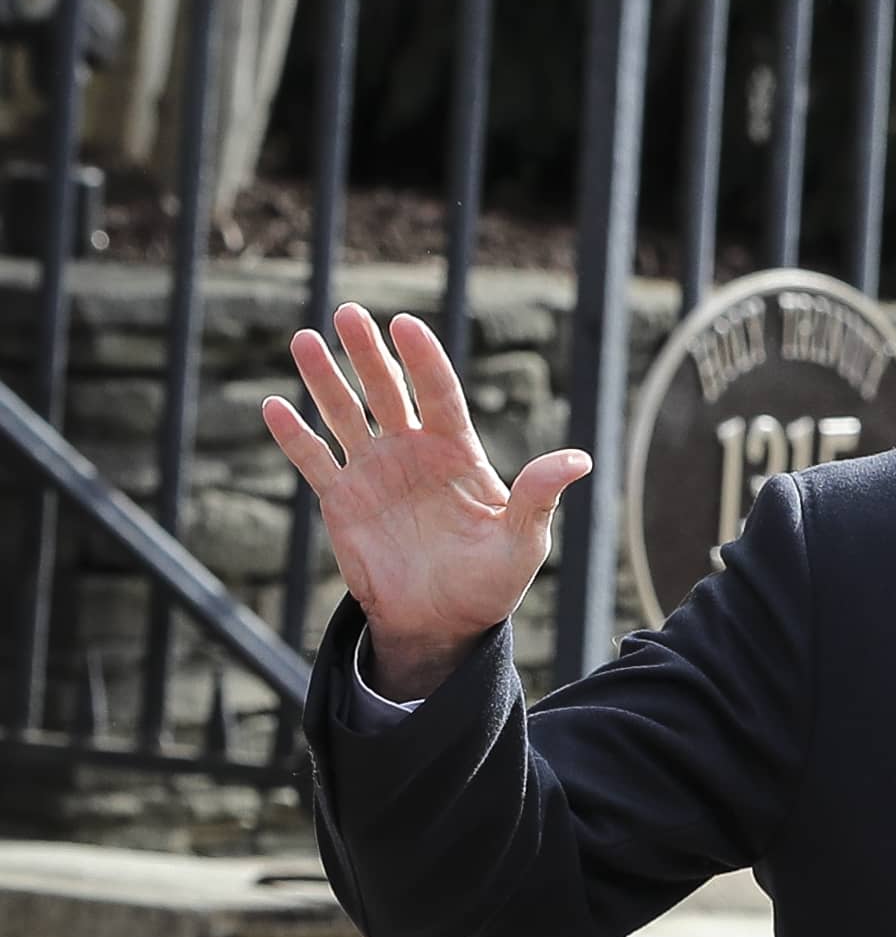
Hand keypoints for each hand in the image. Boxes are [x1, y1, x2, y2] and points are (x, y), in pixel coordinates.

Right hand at [261, 303, 591, 699]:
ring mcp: (375, 472)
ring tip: (304, 340)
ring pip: (345, 415)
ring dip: (324, 380)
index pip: (439, 394)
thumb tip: (579, 460)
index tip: (406, 325)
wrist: (442, 624)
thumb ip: (538, 496)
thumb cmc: (490, 582)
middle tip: (349, 313)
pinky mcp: (342, 500)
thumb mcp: (523, 542)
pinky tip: (275, 406)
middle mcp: (413, 452)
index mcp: (457, 453)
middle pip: (388, 391)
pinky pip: (315, 461)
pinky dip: (294, 436)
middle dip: (368, 353)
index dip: (423, 360)